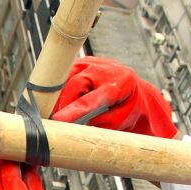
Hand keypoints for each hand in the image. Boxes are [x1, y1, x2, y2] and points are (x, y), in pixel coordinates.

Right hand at [52, 57, 177, 138]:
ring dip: (60, 97)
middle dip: (63, 104)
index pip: (91, 100)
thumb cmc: (125, 109)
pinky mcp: (82, 62)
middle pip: (75, 84)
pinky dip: (61, 90)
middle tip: (56, 121)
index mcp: (120, 84)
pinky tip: (65, 101)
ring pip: (66, 78)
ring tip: (62, 112)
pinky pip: (65, 75)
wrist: (133, 90)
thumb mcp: (118, 122)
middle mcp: (105, 69)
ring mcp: (92, 62)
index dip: (73, 111)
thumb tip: (72, 127)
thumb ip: (97, 124)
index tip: (58, 121)